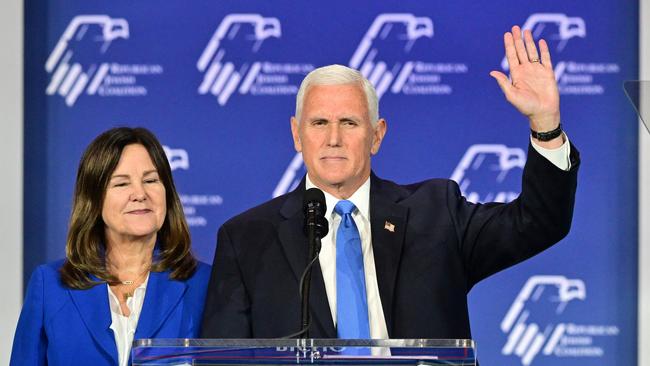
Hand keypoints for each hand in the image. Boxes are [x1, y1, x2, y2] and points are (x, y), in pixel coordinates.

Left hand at [490, 26, 560, 140]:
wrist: (543, 113)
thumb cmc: (526, 107)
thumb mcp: (512, 95)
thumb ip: (503, 83)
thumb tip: (492, 72)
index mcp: (516, 75)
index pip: (511, 56)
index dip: (509, 45)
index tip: (507, 34)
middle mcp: (526, 71)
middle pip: (521, 51)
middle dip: (517, 40)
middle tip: (515, 27)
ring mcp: (537, 71)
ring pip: (532, 52)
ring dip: (529, 42)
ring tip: (526, 30)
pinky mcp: (548, 73)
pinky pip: (546, 59)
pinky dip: (544, 50)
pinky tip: (541, 42)